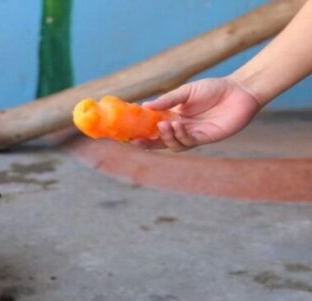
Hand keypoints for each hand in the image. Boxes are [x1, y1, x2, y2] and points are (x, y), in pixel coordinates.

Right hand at [132, 77, 261, 151]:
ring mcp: (193, 135)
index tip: (127, 132)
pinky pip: (188, 142)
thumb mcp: (186, 91)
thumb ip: (168, 100)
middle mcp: (181, 128)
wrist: (240, 91)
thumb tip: (145, 105)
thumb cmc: (214, 88)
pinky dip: (180, 135)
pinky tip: (178, 125)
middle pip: (159, 141)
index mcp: (173, 116)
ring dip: (165, 137)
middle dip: (147, 143)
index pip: (153, 128)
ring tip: (163, 124)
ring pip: (173, 145)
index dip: (140, 132)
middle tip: (136, 141)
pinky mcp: (205, 138)